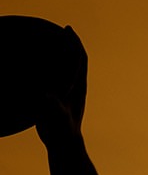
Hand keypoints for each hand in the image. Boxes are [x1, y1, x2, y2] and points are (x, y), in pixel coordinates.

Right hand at [36, 27, 86, 149]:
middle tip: (63, 31)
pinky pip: (58, 81)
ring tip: (52, 46)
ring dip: (63, 57)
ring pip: (69, 71)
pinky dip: (52, 71)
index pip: (79, 59)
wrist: (65, 145)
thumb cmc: (61, 130)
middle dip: (70, 46)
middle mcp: (76, 88)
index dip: (74, 42)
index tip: (68, 29)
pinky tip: (39, 70)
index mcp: (78, 87)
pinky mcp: (62, 102)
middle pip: (77, 62)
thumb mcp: (55, 115)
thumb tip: (45, 96)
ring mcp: (70, 95)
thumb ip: (51, 105)